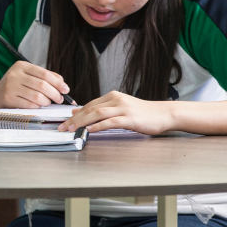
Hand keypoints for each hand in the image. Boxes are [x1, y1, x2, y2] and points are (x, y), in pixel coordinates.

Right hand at [0, 61, 70, 107]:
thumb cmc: (16, 86)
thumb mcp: (27, 76)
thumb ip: (44, 77)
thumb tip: (62, 84)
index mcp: (22, 66)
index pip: (45, 74)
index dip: (58, 83)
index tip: (65, 89)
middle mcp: (15, 74)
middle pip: (42, 85)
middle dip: (55, 94)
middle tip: (59, 99)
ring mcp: (11, 86)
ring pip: (37, 96)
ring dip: (46, 102)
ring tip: (48, 103)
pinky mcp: (8, 98)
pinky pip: (29, 105)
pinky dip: (37, 107)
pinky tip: (38, 106)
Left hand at [58, 90, 173, 134]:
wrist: (164, 114)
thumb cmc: (143, 113)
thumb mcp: (121, 108)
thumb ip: (103, 110)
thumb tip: (81, 112)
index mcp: (113, 96)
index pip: (90, 104)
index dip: (76, 113)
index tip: (64, 121)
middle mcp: (116, 100)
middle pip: (90, 108)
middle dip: (74, 119)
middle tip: (63, 127)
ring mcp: (123, 108)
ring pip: (97, 113)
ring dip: (82, 122)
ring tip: (71, 129)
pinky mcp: (130, 118)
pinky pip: (110, 122)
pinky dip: (98, 126)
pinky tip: (89, 130)